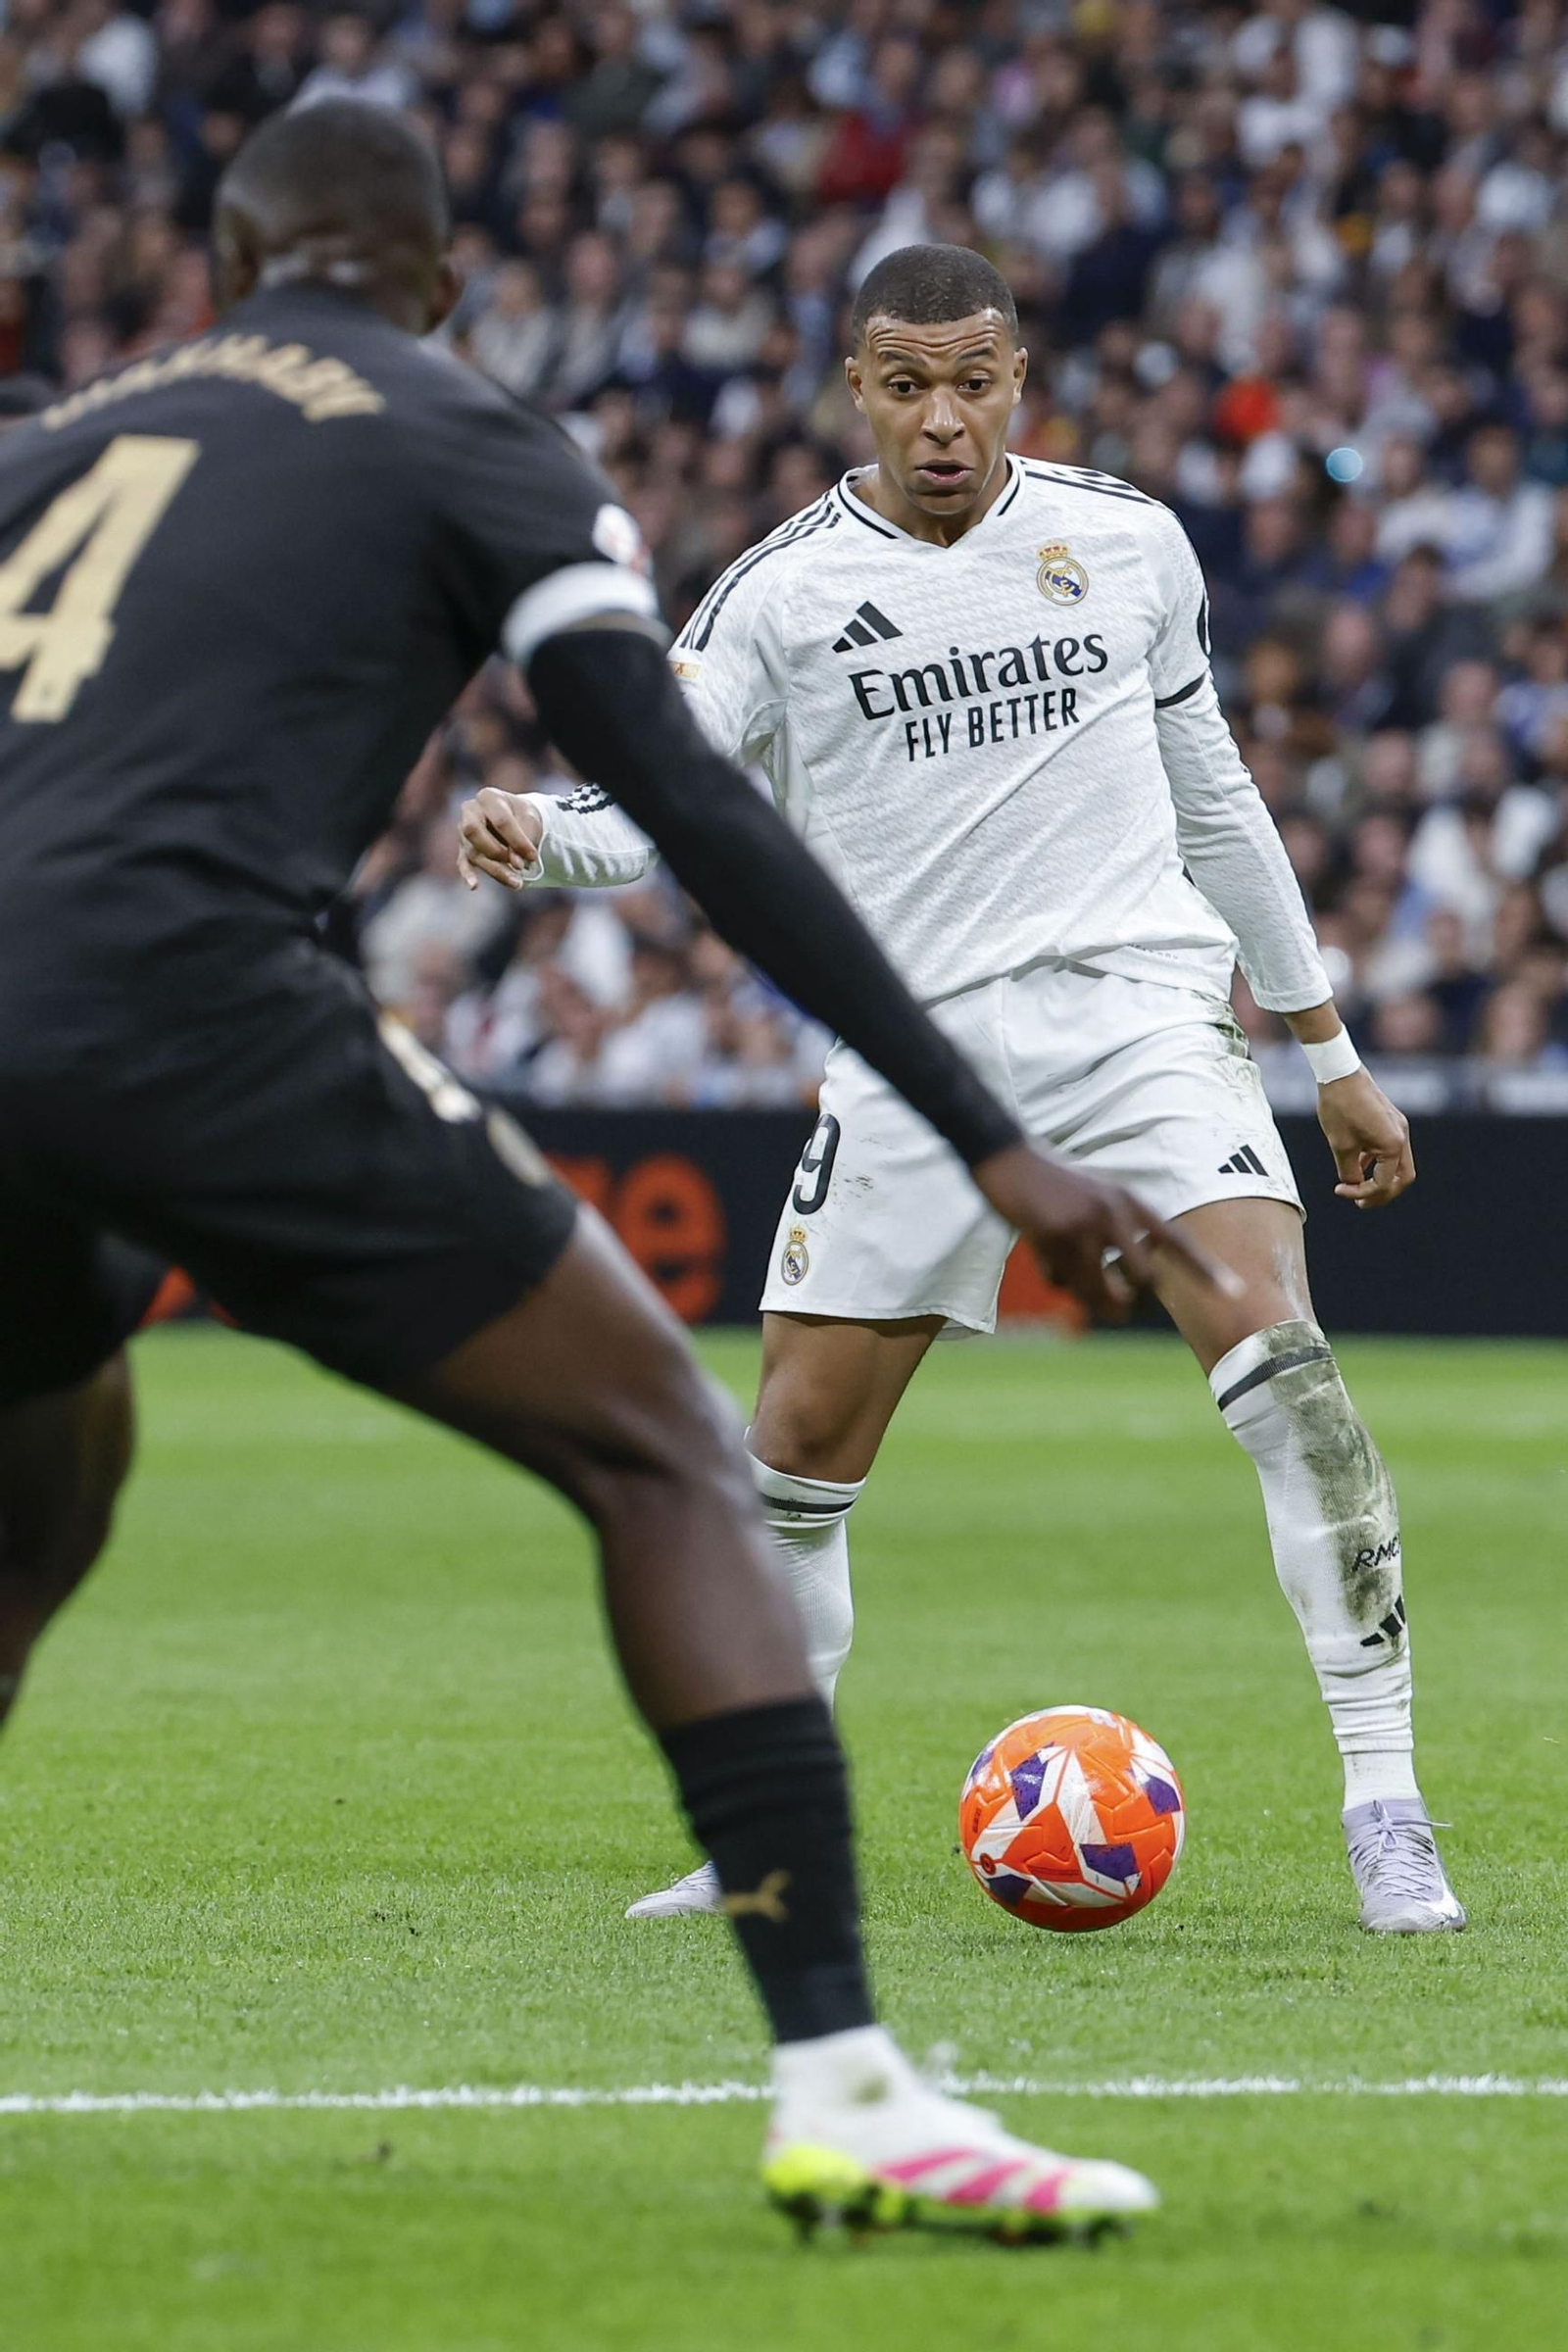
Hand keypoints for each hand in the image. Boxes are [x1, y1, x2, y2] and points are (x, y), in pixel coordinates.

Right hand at [458, 788, 543, 891]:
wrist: (516, 818)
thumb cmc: (522, 816)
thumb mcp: (530, 820)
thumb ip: (524, 839)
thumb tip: (516, 863)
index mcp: (488, 797)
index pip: (500, 820)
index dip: (517, 840)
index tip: (533, 857)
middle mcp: (470, 811)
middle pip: (474, 832)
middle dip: (497, 851)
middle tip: (519, 865)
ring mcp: (463, 830)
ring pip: (473, 852)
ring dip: (495, 870)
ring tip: (517, 883)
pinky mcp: (463, 848)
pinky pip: (462, 862)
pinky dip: (468, 874)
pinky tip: (473, 886)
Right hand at [972, 1141, 1241, 1319]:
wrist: (1008, 1161)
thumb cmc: (1053, 1185)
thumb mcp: (1096, 1200)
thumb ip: (1118, 1236)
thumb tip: (1125, 1290)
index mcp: (1129, 1202)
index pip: (1175, 1241)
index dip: (1204, 1269)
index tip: (1234, 1292)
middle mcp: (1114, 1213)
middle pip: (1141, 1278)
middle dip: (1126, 1298)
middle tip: (1114, 1303)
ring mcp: (1084, 1225)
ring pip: (1098, 1288)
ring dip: (1087, 1296)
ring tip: (1072, 1281)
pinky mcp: (1053, 1236)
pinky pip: (1061, 1280)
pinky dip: (1054, 1278)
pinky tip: (1042, 1253)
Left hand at [1317, 1069, 1414, 1208]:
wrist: (1340, 1072)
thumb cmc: (1340, 1107)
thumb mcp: (1340, 1145)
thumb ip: (1349, 1171)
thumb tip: (1353, 1186)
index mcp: (1393, 1145)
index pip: (1383, 1183)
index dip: (1362, 1193)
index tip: (1340, 1191)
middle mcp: (1402, 1136)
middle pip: (1402, 1178)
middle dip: (1382, 1193)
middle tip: (1360, 1203)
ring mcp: (1399, 1127)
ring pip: (1398, 1164)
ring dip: (1381, 1178)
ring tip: (1358, 1189)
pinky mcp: (1391, 1121)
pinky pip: (1390, 1149)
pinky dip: (1378, 1162)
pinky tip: (1358, 1165)